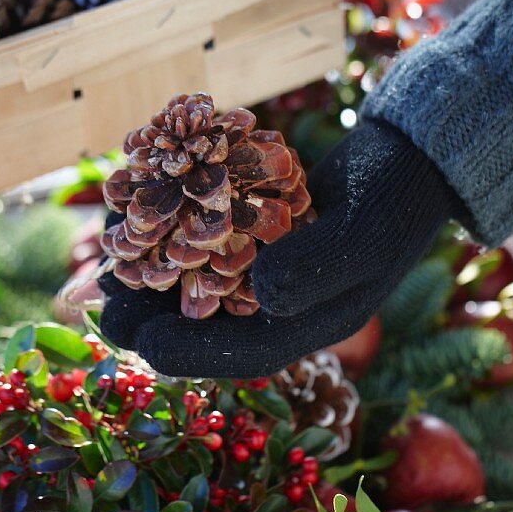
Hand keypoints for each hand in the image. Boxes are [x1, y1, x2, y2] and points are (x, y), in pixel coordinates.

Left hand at [98, 118, 464, 376]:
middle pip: (209, 324)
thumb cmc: (394, 197)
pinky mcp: (260, 238)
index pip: (243, 353)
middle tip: (103, 305)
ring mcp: (271, 271)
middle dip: (154, 317)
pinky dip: (175, 240)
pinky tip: (139, 223)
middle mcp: (285, 305)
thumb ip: (316, 265)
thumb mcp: (361, 231)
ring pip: (200, 288)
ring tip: (107, 270)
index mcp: (312, 322)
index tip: (142, 342)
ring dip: (155, 280)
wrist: (409, 158)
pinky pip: (209, 249)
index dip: (189, 352)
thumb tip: (262, 290)